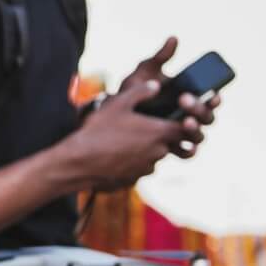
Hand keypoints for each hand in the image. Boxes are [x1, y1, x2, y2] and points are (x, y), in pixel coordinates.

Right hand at [60, 76, 197, 190]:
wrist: (78, 163)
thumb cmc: (98, 131)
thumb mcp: (117, 104)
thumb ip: (140, 92)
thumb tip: (155, 85)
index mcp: (159, 132)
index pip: (186, 128)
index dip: (184, 123)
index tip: (176, 118)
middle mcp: (158, 152)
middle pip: (170, 143)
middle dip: (159, 136)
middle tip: (140, 127)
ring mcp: (146, 168)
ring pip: (153, 157)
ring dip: (145, 150)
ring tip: (123, 141)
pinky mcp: (133, 179)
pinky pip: (139, 169)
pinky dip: (132, 163)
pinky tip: (114, 156)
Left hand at [119, 34, 223, 152]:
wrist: (112, 113)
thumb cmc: (133, 89)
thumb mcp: (144, 72)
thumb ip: (160, 57)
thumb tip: (173, 38)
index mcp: (190, 97)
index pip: (211, 98)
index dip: (215, 97)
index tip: (212, 93)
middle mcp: (189, 116)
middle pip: (207, 116)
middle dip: (199, 109)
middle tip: (184, 100)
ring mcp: (180, 132)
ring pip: (199, 135)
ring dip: (196, 129)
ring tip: (184, 122)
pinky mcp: (169, 146)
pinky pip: (186, 152)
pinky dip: (188, 150)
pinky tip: (185, 146)